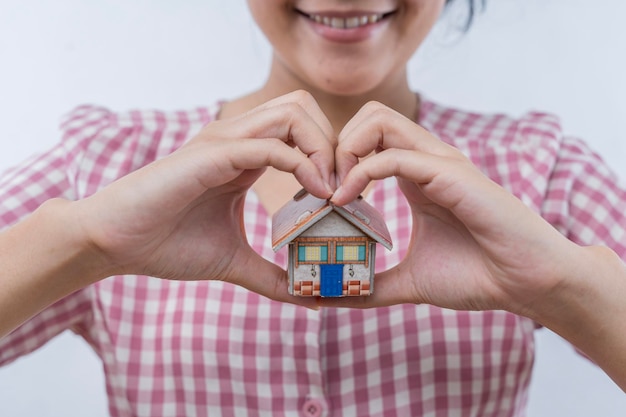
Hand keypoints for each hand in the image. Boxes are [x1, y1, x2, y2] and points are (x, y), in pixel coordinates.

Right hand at [71, 91, 334, 303]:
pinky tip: (316, 193)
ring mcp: (225, 142)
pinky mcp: (213, 154)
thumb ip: (272, 275)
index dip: (332, 156)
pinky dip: (302, 164)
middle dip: (334, 142)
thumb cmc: (167, 244)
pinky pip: (270, 144)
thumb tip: (308, 298)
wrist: (115, 242)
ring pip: (293, 113)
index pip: (302, 131)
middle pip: (304, 108)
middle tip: (345, 186)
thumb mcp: (234, 261)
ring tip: (332, 190)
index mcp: (245, 156)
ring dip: (323, 146)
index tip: (346, 197)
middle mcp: (238, 139)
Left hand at [323, 102, 583, 315]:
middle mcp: (426, 160)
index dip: (335, 159)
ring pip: (378, 120)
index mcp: (416, 175)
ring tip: (333, 192)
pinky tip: (345, 201)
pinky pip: (393, 155)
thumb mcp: (409, 279)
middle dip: (335, 144)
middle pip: (368, 115)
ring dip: (345, 150)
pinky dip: (361, 172)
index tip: (318, 198)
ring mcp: (439, 162)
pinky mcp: (450, 173)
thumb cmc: (477, 276)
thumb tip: (330, 296)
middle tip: (323, 187)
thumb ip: (372, 282)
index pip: (367, 138)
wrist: (527, 283)